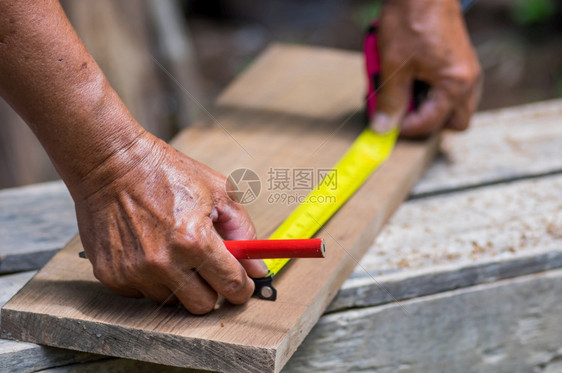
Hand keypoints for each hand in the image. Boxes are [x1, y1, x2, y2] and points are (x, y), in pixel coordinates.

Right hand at [73, 132, 267, 313]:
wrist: (110, 164)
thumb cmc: (164, 172)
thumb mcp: (217, 191)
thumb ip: (242, 230)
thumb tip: (256, 266)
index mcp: (194, 239)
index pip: (231, 286)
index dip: (242, 288)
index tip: (242, 286)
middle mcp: (163, 262)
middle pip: (203, 305)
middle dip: (211, 289)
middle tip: (207, 267)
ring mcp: (135, 272)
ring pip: (172, 301)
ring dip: (178, 283)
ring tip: (171, 249)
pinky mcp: (112, 276)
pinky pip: (142, 293)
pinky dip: (150, 278)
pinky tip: (148, 250)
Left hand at [370, 0, 481, 136]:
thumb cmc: (411, 19)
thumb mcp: (394, 66)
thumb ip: (390, 101)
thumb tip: (383, 129)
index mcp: (456, 84)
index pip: (431, 124)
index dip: (405, 128)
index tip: (385, 124)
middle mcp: (469, 81)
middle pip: (454, 122)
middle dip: (427, 123)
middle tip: (402, 113)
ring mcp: (467, 71)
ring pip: (454, 107)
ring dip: (429, 107)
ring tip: (404, 93)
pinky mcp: (459, 62)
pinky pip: (450, 90)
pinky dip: (431, 92)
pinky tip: (411, 79)